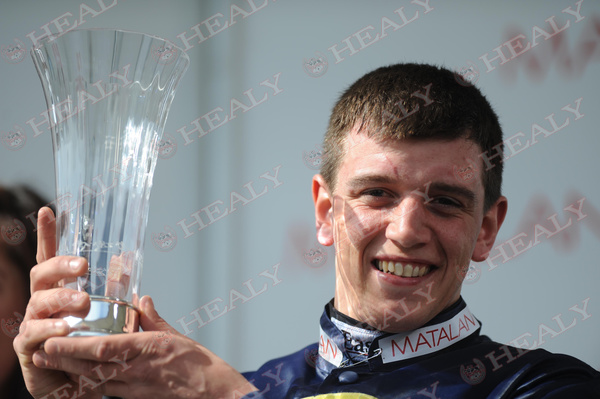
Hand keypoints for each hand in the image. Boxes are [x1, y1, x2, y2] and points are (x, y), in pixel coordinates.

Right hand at [13, 207, 98, 397]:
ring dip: (62, 299)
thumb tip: (129, 268)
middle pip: (42, 274)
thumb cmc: (89, 347)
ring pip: (39, 302)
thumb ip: (116, 294)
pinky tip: (65, 328)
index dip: (48, 235)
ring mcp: (32, 322)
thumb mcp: (108, 319)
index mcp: (59, 291)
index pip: (50, 258)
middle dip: (61, 266)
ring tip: (83, 302)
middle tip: (84, 266)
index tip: (48, 210)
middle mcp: (42, 302)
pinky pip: (34, 333)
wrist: (74, 384)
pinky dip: (50, 329)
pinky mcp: (27, 346)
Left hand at [34, 296, 257, 397]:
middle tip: (40, 353)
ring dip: (70, 372)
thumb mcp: (174, 335)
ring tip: (50, 363)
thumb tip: (141, 301)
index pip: (103, 348)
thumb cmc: (197, 364)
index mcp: (146, 350)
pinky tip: (78, 378)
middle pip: (91, 367)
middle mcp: (135, 371)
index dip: (75, 346)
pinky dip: (89, 383)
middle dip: (63, 360)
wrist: (211, 392)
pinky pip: (107, 390)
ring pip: (94, 380)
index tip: (54, 340)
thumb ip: (153, 318)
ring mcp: (133, 388)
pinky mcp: (135, 398)